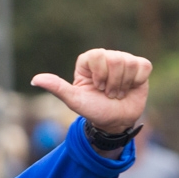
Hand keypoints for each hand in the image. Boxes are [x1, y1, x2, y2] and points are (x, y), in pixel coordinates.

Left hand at [31, 49, 152, 134]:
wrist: (114, 122)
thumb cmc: (93, 109)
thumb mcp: (74, 100)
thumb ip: (57, 87)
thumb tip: (35, 80)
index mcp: (89, 61)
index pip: (97, 55)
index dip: (99, 75)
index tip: (96, 88)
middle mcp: (107, 57)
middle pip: (115, 59)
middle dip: (112, 83)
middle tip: (107, 93)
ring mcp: (124, 60)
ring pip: (129, 63)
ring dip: (123, 85)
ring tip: (117, 93)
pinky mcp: (140, 66)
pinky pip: (142, 66)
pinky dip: (137, 81)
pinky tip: (130, 88)